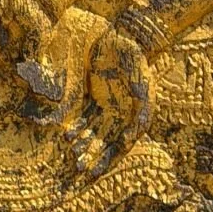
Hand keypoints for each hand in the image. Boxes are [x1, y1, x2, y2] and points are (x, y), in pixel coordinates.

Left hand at [62, 23, 150, 177]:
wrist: (123, 39)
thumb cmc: (136, 63)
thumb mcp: (144, 89)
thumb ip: (141, 115)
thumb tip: (130, 139)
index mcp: (133, 117)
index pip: (120, 145)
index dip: (109, 160)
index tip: (96, 172)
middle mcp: (119, 114)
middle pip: (104, 141)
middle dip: (93, 155)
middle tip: (80, 167)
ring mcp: (105, 104)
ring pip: (93, 130)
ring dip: (84, 142)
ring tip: (74, 152)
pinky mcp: (93, 93)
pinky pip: (84, 114)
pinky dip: (77, 124)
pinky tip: (68, 133)